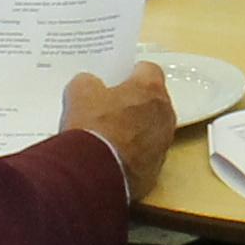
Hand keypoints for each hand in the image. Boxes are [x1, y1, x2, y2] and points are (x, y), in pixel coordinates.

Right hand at [59, 62, 179, 197]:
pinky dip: (133, 153)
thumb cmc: (93, 126)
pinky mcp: (156, 169)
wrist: (96, 175)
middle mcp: (165, 114)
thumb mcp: (79, 92)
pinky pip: (146, 154)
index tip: (116, 80)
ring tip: (109, 135)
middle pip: (153, 101)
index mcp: (151, 89)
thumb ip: (89, 82)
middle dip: (134, 102)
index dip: (131, 73)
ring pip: (152, 128)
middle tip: (110, 106)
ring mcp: (164, 143)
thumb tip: (90, 85)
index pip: (149, 69)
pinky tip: (112, 157)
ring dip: (136, 129)